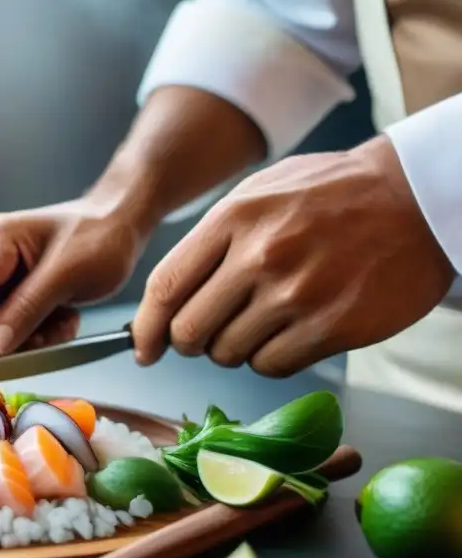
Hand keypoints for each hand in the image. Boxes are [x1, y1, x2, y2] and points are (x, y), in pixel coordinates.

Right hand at [0, 195, 152, 360]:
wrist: (116, 226)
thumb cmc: (99, 238)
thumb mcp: (69, 274)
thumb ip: (29, 308)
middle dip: (2, 342)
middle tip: (44, 348)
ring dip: (24, 340)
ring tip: (63, 326)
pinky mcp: (3, 290)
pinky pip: (4, 327)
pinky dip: (33, 335)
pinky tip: (61, 320)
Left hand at [132, 135, 455, 375]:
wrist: (415, 196)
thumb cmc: (331, 194)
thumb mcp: (259, 192)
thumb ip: (209, 240)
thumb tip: (164, 299)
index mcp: (234, 220)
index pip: (165, 288)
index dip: (145, 328)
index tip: (142, 347)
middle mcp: (260, 257)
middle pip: (189, 331)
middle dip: (188, 342)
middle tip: (207, 334)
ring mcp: (298, 294)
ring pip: (230, 354)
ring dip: (235, 349)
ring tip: (261, 321)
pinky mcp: (333, 326)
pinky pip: (273, 365)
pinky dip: (273, 358)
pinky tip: (291, 331)